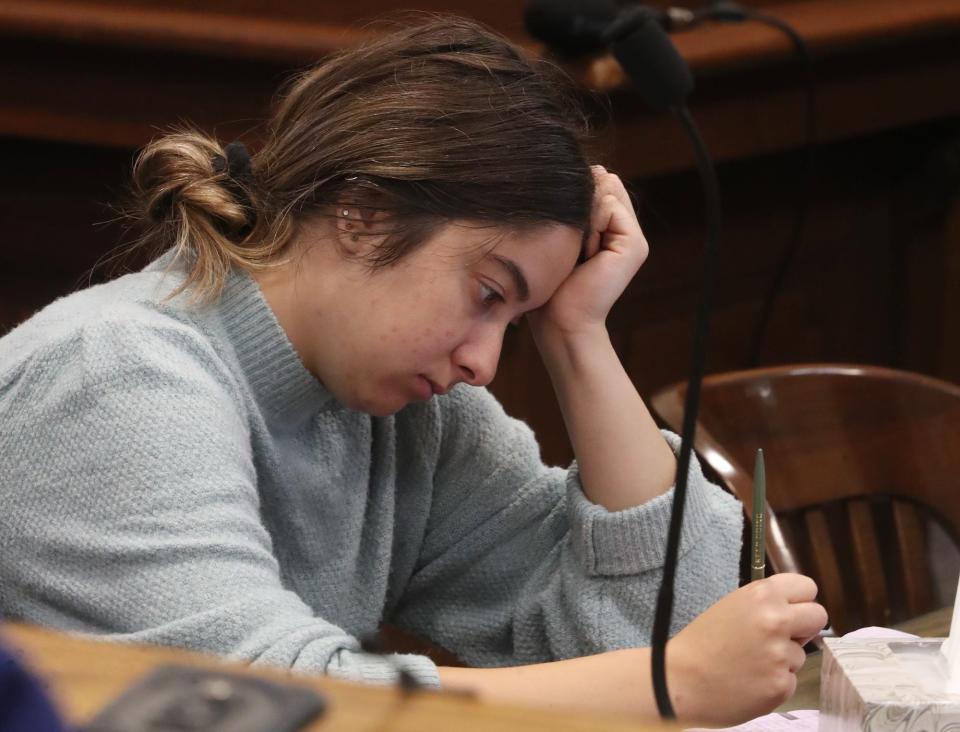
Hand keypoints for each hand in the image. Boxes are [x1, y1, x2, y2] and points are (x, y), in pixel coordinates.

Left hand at [529, 166, 648, 338]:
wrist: (560, 320)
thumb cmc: (550, 282)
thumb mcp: (562, 233)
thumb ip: (580, 204)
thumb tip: (596, 169)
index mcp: (609, 227)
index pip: (600, 182)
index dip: (578, 195)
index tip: (563, 231)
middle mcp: (625, 229)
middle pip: (605, 182)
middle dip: (581, 204)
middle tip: (572, 243)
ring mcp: (633, 237)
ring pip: (607, 191)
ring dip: (584, 215)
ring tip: (579, 250)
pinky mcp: (635, 244)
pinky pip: (610, 206)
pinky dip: (591, 224)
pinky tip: (586, 251)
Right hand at [667, 573, 827, 724]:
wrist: (680, 679)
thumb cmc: (702, 643)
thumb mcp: (732, 606)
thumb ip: (766, 605)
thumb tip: (796, 613)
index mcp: (761, 595)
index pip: (807, 587)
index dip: (799, 601)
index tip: (790, 610)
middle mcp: (775, 620)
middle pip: (818, 616)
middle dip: (804, 627)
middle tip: (781, 636)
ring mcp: (780, 654)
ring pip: (801, 653)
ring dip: (783, 659)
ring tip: (750, 662)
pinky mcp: (781, 685)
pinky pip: (790, 679)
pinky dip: (774, 681)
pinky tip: (750, 680)